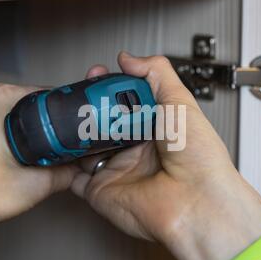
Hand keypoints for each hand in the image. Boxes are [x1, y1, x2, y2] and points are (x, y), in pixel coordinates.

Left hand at [0, 83, 78, 259]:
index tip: (63, 126)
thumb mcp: (33, 185)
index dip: (58, 112)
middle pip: (16, 104)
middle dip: (30, 124)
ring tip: (6, 159)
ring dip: (3, 131)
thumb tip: (73, 170)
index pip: (42, 94)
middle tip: (37, 149)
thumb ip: (63, 174)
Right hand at [72, 52, 260, 259]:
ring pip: (85, 146)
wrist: (195, 201)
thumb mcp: (180, 102)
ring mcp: (117, 170)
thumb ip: (156, 73)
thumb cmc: (199, 158)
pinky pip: (74, 178)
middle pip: (101, 122)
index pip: (123, 102)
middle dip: (87, 105)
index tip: (98, 74)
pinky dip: (63, 166)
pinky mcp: (101, 190)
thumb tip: (130, 58)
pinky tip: (60, 148)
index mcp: (154, 129)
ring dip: (74, 131)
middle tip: (81, 93)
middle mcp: (135, 150)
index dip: (109, 87)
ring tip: (68, 114)